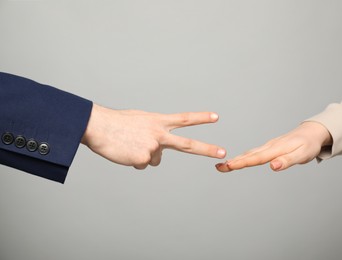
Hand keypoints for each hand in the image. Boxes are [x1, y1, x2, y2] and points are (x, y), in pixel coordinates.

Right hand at [81, 104, 225, 168]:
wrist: (99, 126)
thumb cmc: (117, 123)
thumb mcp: (141, 121)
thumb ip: (155, 131)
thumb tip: (160, 152)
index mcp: (158, 121)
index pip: (184, 119)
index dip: (201, 117)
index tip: (216, 117)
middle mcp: (159, 134)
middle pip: (187, 144)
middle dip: (207, 149)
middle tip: (223, 152)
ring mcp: (153, 147)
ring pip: (155, 159)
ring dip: (144, 155)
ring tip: (130, 145)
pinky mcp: (144, 159)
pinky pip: (142, 164)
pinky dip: (134, 161)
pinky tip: (126, 152)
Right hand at [216, 122, 331, 171]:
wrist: (311, 132)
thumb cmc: (308, 145)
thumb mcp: (302, 155)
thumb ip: (287, 161)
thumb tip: (273, 167)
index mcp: (276, 149)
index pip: (256, 158)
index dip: (242, 163)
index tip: (228, 166)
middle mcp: (269, 147)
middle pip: (248, 156)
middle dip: (233, 162)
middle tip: (218, 168)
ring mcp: (268, 146)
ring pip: (249, 154)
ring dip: (236, 160)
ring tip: (222, 166)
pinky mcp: (269, 147)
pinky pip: (253, 153)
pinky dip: (243, 157)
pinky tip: (238, 160)